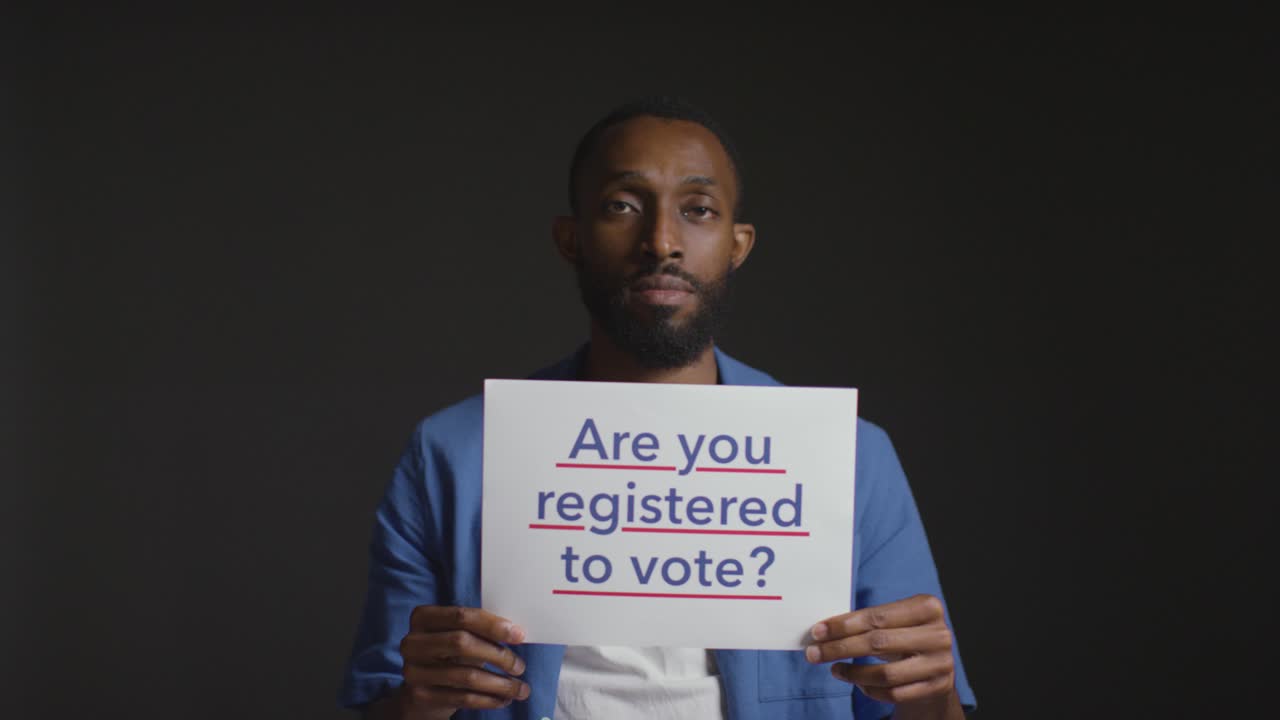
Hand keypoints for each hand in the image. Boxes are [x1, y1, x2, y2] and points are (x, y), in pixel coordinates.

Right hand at [393, 606, 529, 718]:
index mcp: (423, 618)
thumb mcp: (460, 636)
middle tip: (520, 666)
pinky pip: (463, 698)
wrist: (422, 691)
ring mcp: (413, 670)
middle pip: (462, 643)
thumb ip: (481, 630)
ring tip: (520, 689)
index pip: (461, 616)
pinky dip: (489, 699)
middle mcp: (412, 642)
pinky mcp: (421, 696)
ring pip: (466, 675)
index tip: (519, 635)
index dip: (492, 625)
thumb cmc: (450, 656)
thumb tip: (517, 633)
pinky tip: (504, 699)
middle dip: (498, 655)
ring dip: (500, 684)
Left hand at [806, 594, 959, 714]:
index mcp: (928, 607)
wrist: (937, 665)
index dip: (844, 625)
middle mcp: (938, 634)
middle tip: (814, 653)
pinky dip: (869, 689)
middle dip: (840, 648)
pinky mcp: (937, 687)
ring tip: (834, 669)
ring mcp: (940, 663)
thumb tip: (823, 630)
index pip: (877, 616)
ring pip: (885, 673)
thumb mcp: (895, 621)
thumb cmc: (906, 636)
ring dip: (852, 673)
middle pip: (878, 643)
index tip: (817, 631)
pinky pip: (893, 693)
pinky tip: (856, 681)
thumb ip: (867, 621)